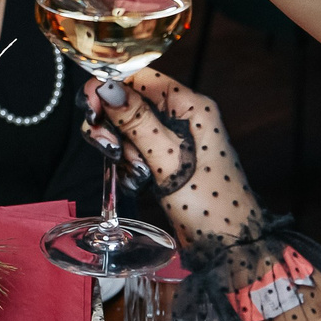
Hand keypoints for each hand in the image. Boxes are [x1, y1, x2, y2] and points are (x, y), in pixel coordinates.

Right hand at [80, 71, 250, 243]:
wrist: (228, 244)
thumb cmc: (210, 202)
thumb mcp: (167, 158)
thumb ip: (136, 121)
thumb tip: (107, 87)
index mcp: (189, 105)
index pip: (139, 76)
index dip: (109, 89)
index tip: (92, 111)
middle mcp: (181, 116)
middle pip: (127, 101)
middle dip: (112, 125)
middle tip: (112, 149)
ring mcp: (173, 139)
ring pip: (126, 128)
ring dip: (120, 149)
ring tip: (136, 172)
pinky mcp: (165, 159)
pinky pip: (133, 150)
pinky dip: (128, 165)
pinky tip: (138, 180)